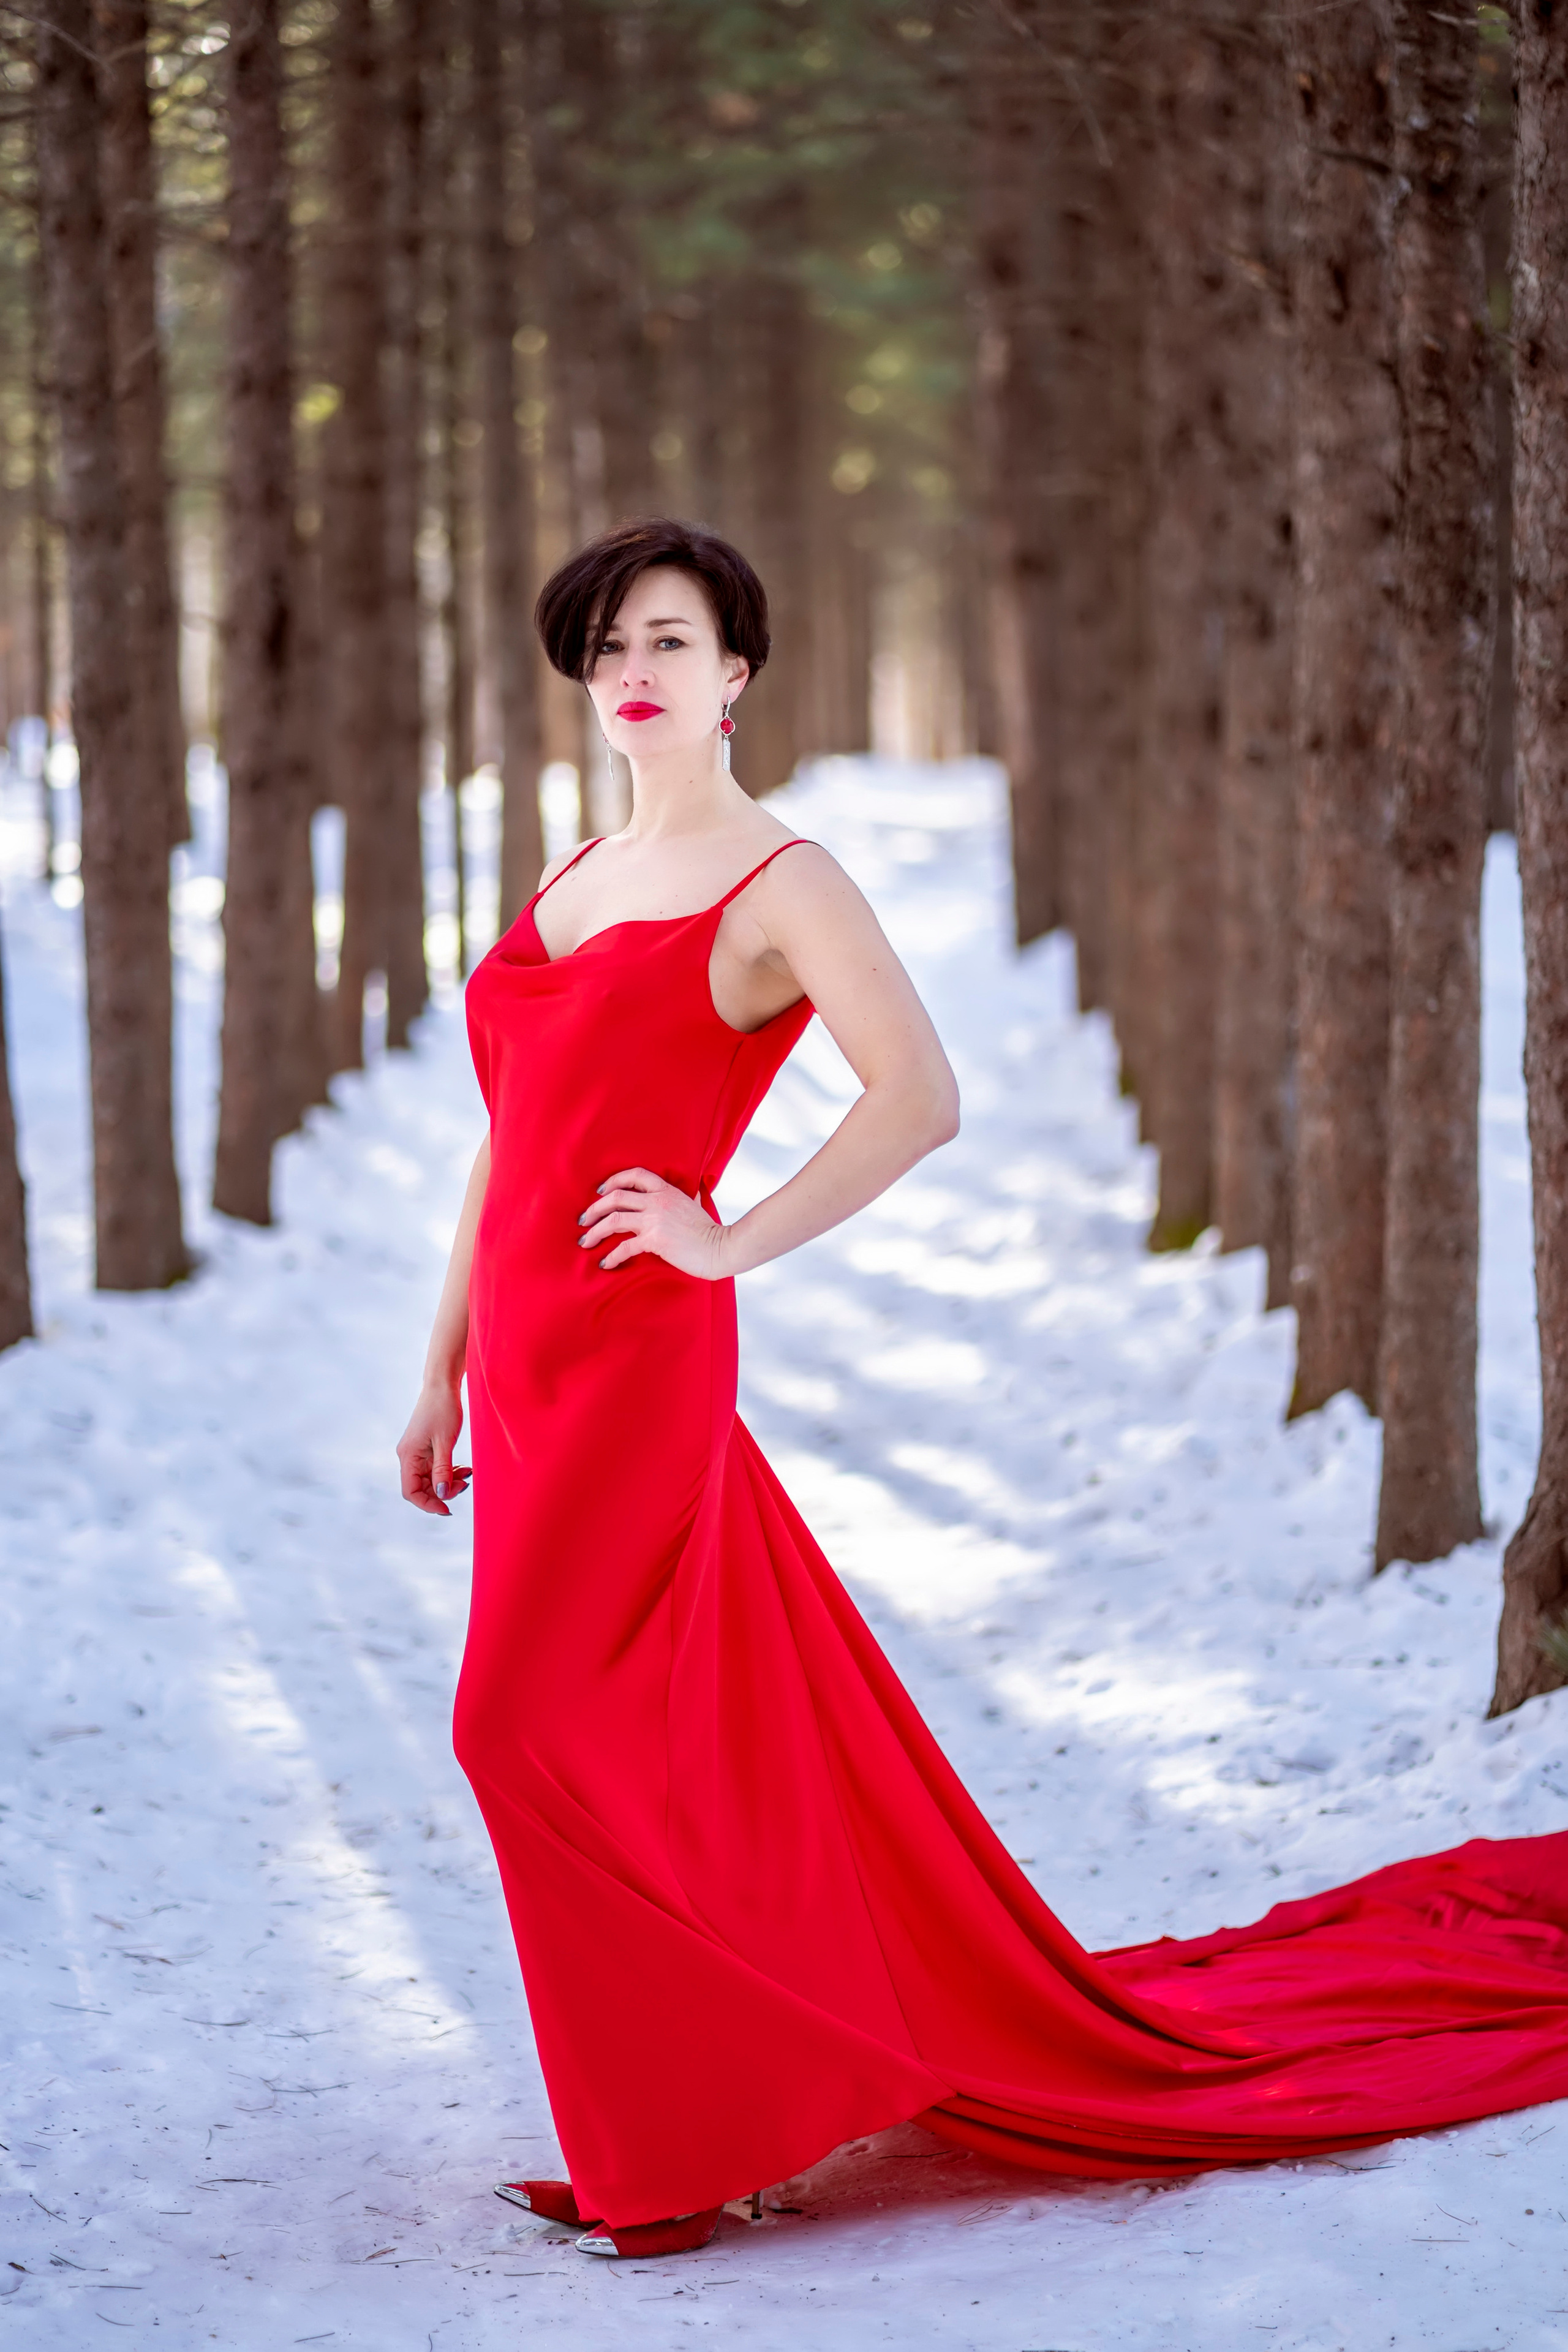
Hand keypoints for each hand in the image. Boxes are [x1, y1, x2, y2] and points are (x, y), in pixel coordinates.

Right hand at [397, 1382, 471, 1515]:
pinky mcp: (425, 1448)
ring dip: (448, 1481)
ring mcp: (416, 1452)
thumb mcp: (445, 1442)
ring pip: (430, 1479)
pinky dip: (449, 1471)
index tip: (448, 1508)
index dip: (428, 1504)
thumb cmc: (443, 1409)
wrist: (442, 1385)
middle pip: (421, 1487)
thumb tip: (442, 1495)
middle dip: (443, 1491)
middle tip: (465, 1485)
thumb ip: (443, 1470)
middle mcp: (408, 1456)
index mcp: (408, 1455)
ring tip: (467, 1474)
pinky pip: (435, 1468)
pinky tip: (464, 1468)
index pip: (410, 1491)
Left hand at [579, 1167, 730, 1279]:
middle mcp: (657, 1201)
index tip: (600, 1192)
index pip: (634, 1175)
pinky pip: (624, 1246)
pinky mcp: (655, 1240)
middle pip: (615, 1197)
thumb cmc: (709, 1231)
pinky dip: (611, 1256)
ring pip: (614, 1219)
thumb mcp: (695, 1205)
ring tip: (585, 1241)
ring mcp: (655, 1220)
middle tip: (583, 1220)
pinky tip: (605, 1263)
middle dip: (594, 1208)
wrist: (721, 1248)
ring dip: (595, 1231)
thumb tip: (692, 1194)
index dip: (612, 1180)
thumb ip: (687, 1198)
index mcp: (666, 1190)